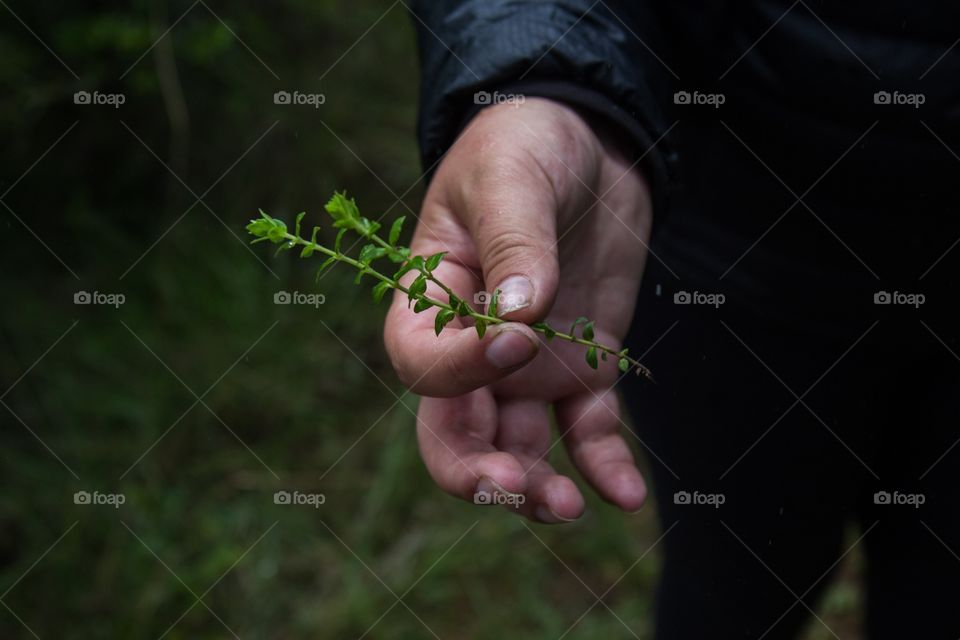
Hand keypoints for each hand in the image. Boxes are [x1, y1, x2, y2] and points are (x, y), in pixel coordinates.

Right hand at [384, 98, 651, 522]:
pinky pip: (587, 430)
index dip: (461, 369)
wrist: (587, 143)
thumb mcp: (512, 175)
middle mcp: (474, 347)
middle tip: (515, 488)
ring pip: (518, 448)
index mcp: (432, 300)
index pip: (424, 362)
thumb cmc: (525, 143)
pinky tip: (625, 496)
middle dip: (477, 471)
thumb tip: (521, 318)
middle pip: (454, 432)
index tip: (519, 338)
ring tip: (569, 507)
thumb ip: (514, 241)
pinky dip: (603, 465)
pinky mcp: (582, 367)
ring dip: (536, 487)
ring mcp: (529, 365)